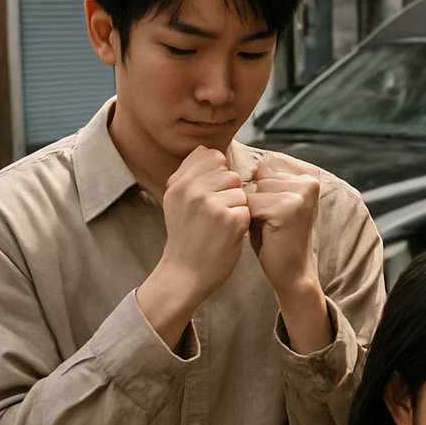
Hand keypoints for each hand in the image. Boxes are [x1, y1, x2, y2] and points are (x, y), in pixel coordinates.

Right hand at [137, 147, 250, 349]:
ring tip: (220, 225)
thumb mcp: (177, 201)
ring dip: (237, 206)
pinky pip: (248, 207)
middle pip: (229, 172)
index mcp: (178, 183)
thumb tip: (209, 150)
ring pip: (241, 189)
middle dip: (229, 192)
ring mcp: (210, 204)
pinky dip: (243, 221)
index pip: (211, 156)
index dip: (218, 175)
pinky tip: (228, 234)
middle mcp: (191, 190)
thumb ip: (191, 173)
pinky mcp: (230, 219)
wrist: (185, 273)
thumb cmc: (187, 235)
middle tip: (214, 216)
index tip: (210, 197)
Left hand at [246, 153, 330, 352]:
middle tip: (272, 220)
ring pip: (252, 189)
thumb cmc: (276, 236)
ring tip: (270, 226)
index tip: (272, 207)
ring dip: (252, 208)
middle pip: (258, 174)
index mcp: (308, 173)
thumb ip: (265, 178)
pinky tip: (267, 233)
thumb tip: (221, 156)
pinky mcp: (289, 207)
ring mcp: (302, 192)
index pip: (265, 163)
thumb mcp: (274, 199)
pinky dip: (250, 220)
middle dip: (256, 197)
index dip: (259, 186)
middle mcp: (309, 179)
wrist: (293, 272)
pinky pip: (250, 204)